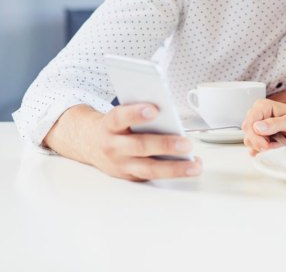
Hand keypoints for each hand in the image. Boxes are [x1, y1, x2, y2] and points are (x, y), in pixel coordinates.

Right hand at [46, 103, 200, 180]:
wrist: (90, 144)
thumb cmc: (115, 125)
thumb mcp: (119, 114)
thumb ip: (137, 112)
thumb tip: (167, 112)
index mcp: (109, 125)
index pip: (121, 117)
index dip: (136, 113)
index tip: (154, 109)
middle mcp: (113, 146)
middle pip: (139, 146)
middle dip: (165, 145)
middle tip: (186, 143)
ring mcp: (121, 164)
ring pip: (149, 168)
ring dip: (175, 168)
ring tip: (195, 165)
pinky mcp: (130, 176)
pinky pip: (152, 176)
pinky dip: (172, 173)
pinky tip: (189, 169)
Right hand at [241, 99, 285, 154]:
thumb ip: (274, 124)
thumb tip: (257, 126)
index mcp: (263, 106)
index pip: (250, 122)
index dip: (255, 136)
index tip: (266, 145)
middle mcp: (259, 114)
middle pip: (247, 132)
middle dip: (259, 142)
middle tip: (273, 145)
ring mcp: (259, 125)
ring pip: (249, 140)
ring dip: (262, 146)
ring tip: (277, 143)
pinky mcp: (261, 135)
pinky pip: (253, 145)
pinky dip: (262, 149)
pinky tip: (272, 147)